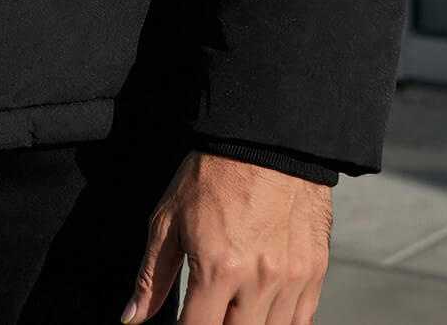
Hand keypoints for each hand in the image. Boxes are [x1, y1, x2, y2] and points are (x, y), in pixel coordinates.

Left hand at [122, 150, 331, 323]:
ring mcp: (291, 279)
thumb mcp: (169, 218)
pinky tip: (260, 309)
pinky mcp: (314, 273)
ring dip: (246, 324)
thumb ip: (152, 275)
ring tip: (231, 306)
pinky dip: (279, 322)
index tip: (183, 322)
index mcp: (218, 268)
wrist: (266, 140)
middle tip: (208, 308)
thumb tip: (131, 318)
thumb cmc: (213, 175)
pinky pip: (300, 322)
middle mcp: (258, 280)